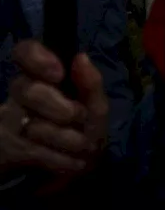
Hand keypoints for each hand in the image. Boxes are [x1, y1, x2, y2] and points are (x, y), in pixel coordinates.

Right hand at [0, 42, 107, 175]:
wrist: (75, 171)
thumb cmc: (85, 130)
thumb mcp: (96, 107)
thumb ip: (91, 84)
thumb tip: (80, 57)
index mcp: (43, 77)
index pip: (24, 52)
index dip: (36, 58)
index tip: (58, 73)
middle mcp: (20, 95)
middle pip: (26, 89)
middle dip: (59, 107)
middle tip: (77, 117)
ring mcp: (8, 122)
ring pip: (30, 124)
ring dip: (66, 138)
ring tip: (82, 145)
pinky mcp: (6, 151)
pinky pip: (32, 151)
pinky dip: (60, 159)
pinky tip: (73, 161)